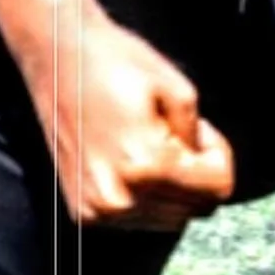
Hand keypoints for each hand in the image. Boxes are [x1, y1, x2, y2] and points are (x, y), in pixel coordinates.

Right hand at [23, 9, 234, 231]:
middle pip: (194, 210)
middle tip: (174, 132)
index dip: (217, 153)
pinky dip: (143, 193)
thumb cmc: (113, 61)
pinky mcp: (83, 210)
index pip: (218, 189)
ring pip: (168, 220)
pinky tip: (129, 155)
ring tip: (150, 141)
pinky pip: (136, 216)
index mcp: (145, 165)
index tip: (200, 130)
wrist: (56, 54)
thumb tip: (202, 162)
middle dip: (197, 173)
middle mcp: (119, 198)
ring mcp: (98, 210)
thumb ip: (200, 134)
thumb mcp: (175, 85)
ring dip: (171, 186)